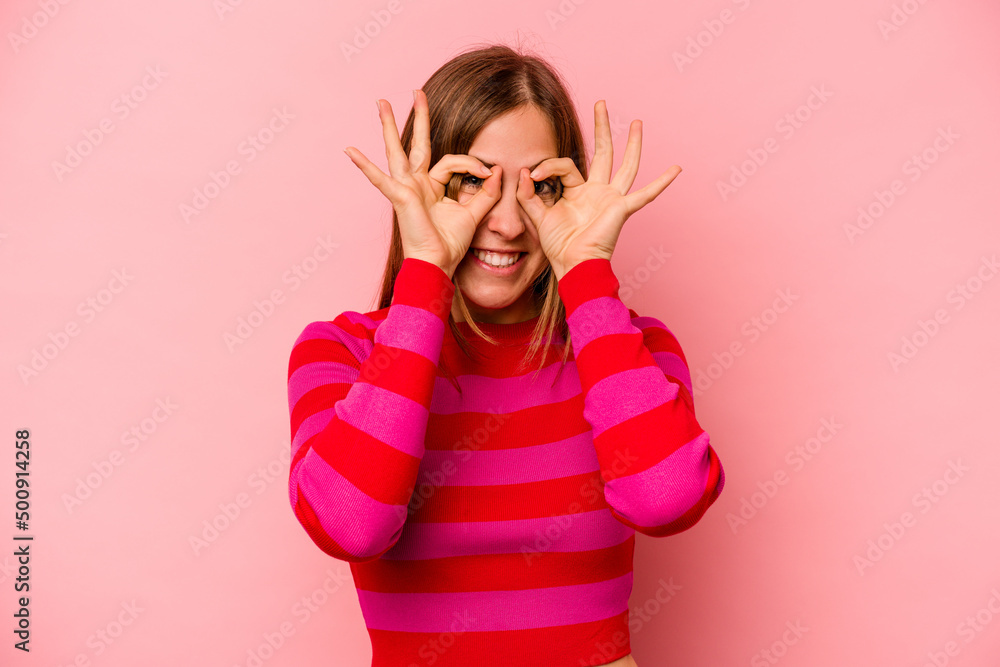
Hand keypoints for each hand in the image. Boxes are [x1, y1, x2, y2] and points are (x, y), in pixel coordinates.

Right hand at [343, 90, 501, 278]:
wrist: (437, 263)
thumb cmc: (451, 243)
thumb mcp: (474, 213)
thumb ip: (487, 192)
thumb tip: (497, 170)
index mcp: (432, 186)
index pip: (452, 161)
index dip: (472, 164)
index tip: (488, 173)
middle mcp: (417, 183)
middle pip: (417, 144)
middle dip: (419, 117)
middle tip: (418, 92)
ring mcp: (405, 187)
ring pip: (397, 150)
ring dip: (388, 125)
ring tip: (381, 102)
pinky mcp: (399, 196)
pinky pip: (380, 178)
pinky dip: (365, 166)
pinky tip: (350, 151)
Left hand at [514, 99, 681, 280]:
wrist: (573, 266)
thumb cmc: (558, 247)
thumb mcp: (537, 217)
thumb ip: (528, 195)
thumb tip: (526, 171)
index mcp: (578, 192)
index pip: (565, 165)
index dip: (547, 166)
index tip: (532, 175)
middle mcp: (597, 191)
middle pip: (603, 153)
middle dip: (602, 128)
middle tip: (601, 103)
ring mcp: (612, 198)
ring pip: (626, 165)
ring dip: (632, 143)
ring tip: (637, 122)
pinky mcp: (622, 208)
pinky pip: (646, 194)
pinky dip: (662, 182)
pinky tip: (677, 169)